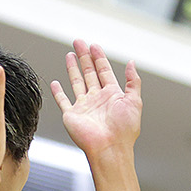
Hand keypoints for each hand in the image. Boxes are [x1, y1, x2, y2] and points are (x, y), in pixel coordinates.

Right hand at [51, 40, 142, 155]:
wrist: (109, 148)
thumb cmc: (124, 129)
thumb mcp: (134, 101)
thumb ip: (133, 81)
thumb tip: (132, 62)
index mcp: (112, 95)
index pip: (104, 71)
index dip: (99, 57)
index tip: (93, 45)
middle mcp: (98, 99)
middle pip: (90, 73)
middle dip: (84, 57)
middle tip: (79, 42)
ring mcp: (84, 107)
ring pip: (77, 82)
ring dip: (73, 68)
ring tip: (70, 54)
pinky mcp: (72, 115)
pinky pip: (63, 101)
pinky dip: (58, 92)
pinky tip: (55, 83)